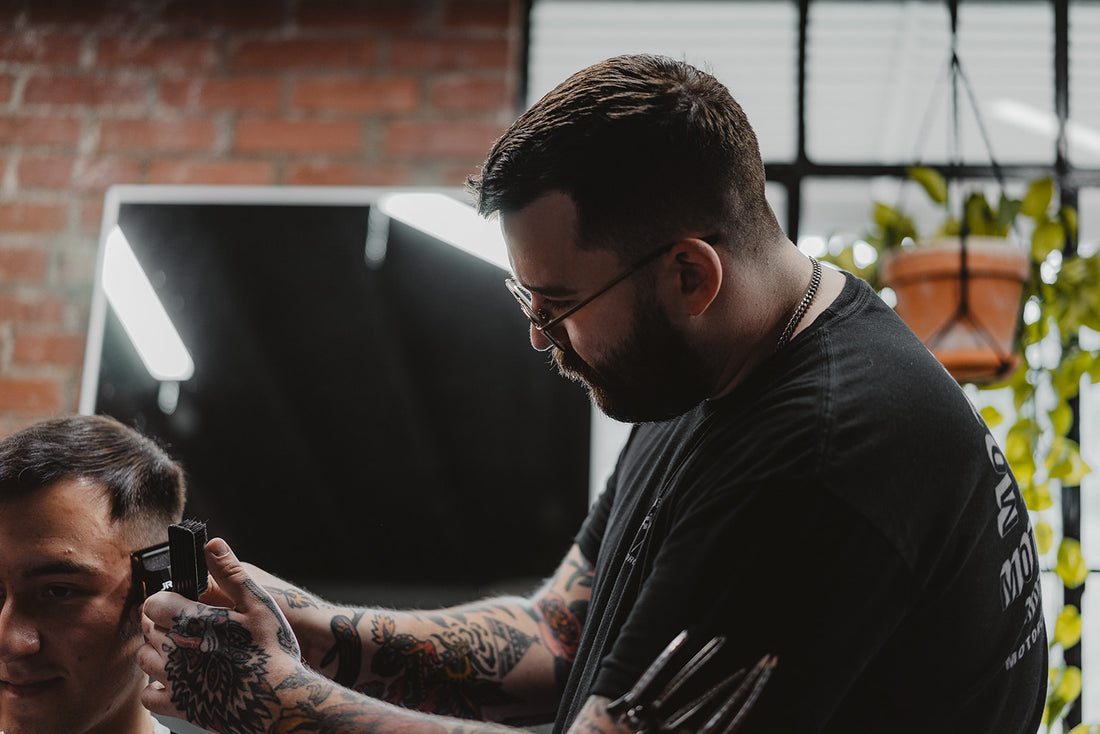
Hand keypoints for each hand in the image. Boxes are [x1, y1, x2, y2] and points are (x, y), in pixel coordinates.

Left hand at [138, 537, 301, 733]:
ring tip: (182, 647)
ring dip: (157, 649)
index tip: (179, 601)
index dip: (165, 599)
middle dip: (161, 621)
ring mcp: (174, 680)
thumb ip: (230, 573)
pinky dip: (156, 686)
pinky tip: (176, 678)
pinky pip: (148, 695)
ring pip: (144, 659)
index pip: (153, 603)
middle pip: (147, 628)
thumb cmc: (272, 649)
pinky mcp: (178, 706)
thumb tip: (211, 544)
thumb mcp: (258, 603)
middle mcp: (175, 650)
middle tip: (186, 622)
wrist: (278, 699)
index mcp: (191, 621)